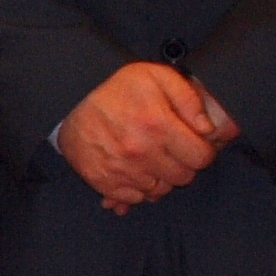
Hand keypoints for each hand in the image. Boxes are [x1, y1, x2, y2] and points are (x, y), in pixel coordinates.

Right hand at [56, 62, 235, 211]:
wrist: (69, 104)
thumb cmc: (117, 91)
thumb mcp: (157, 77)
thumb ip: (189, 98)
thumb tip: (207, 128)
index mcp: (157, 125)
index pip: (201, 158)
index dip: (202, 151)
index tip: (193, 144)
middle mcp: (139, 151)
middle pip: (183, 177)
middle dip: (183, 164)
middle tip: (171, 149)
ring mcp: (121, 170)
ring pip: (160, 191)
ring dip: (161, 177)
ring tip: (152, 158)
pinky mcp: (104, 182)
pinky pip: (135, 198)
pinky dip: (139, 189)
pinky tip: (135, 170)